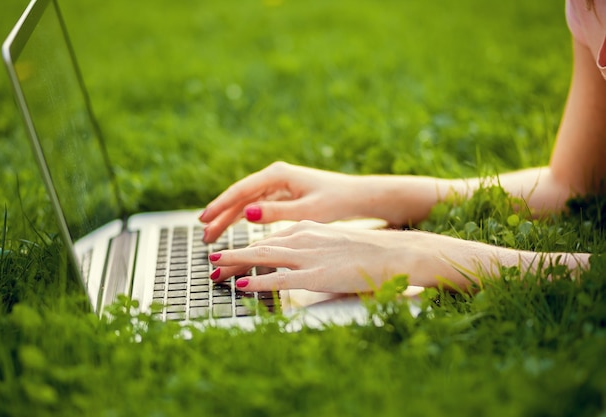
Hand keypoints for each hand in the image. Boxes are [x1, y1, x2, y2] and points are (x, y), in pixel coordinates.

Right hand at [199, 161, 364, 242]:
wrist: (355, 196)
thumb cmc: (335, 201)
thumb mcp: (307, 211)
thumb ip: (276, 212)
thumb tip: (247, 214)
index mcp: (278, 175)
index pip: (242, 190)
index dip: (221, 205)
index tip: (204, 218)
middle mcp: (274, 176)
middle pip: (240, 197)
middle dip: (220, 215)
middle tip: (204, 234)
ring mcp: (277, 184)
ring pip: (246, 202)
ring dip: (229, 217)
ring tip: (211, 234)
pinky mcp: (281, 193)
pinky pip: (256, 205)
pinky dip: (242, 216)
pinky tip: (231, 226)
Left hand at [208, 220, 444, 292]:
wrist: (397, 252)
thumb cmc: (369, 252)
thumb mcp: (334, 243)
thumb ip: (312, 248)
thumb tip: (295, 260)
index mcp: (308, 229)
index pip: (269, 239)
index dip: (245, 250)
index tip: (228, 258)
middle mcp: (304, 239)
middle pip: (259, 246)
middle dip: (231, 256)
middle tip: (210, 264)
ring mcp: (309, 256)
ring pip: (263, 258)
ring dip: (235, 264)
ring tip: (215, 270)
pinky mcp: (317, 275)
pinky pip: (281, 279)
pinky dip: (259, 282)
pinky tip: (243, 285)